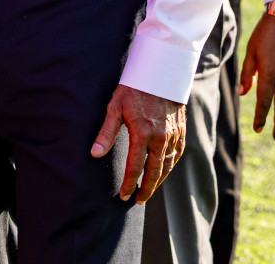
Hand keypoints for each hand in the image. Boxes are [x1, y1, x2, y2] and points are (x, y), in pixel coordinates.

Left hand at [90, 84, 185, 203]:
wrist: (160, 72)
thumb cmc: (133, 89)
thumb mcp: (115, 107)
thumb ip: (106, 133)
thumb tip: (94, 153)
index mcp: (142, 133)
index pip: (135, 166)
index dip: (130, 183)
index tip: (124, 196)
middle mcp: (160, 137)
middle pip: (155, 171)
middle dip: (146, 189)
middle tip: (138, 200)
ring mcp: (172, 135)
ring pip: (167, 165)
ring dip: (159, 180)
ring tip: (149, 189)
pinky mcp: (180, 131)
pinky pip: (177, 154)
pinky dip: (170, 166)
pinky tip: (164, 171)